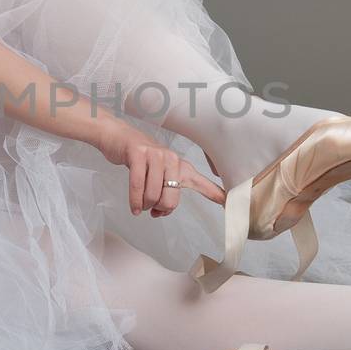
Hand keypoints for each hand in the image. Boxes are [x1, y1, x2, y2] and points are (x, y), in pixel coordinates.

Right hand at [95, 121, 226, 218]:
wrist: (120, 137)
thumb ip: (167, 193)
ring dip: (144, 206)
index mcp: (182, 167)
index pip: (204, 184)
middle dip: (158, 209)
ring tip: (140, 203)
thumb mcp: (161, 173)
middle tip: (151, 208)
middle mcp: (172, 160)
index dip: (217, 195)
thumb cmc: (141, 160)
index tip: (230, 206)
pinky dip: (135, 202)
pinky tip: (134, 208)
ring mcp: (155, 156)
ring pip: (153, 196)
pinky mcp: (138, 155)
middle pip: (170, 200)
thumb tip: (163, 212)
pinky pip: (138, 187)